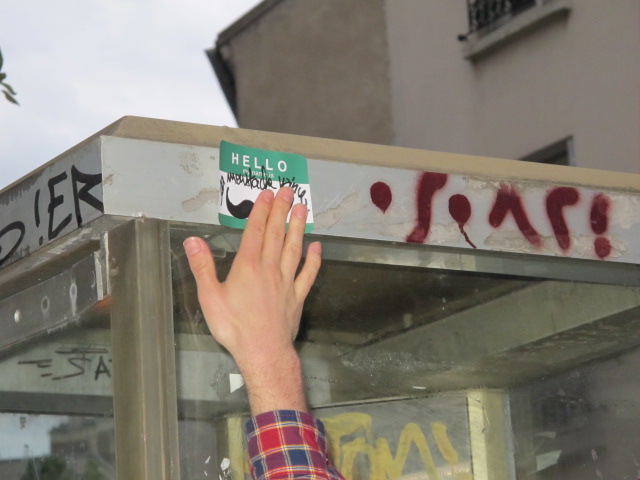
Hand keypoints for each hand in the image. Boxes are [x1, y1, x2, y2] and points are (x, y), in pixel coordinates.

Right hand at [183, 187, 321, 413]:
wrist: (263, 352)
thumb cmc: (234, 326)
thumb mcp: (210, 297)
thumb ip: (202, 267)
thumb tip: (192, 240)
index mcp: (248, 266)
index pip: (256, 231)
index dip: (261, 211)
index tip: (267, 194)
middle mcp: (269, 268)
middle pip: (277, 234)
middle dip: (281, 211)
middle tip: (288, 191)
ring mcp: (286, 282)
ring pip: (294, 248)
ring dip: (298, 227)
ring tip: (303, 209)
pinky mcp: (297, 297)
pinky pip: (307, 274)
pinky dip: (313, 259)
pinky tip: (316, 247)